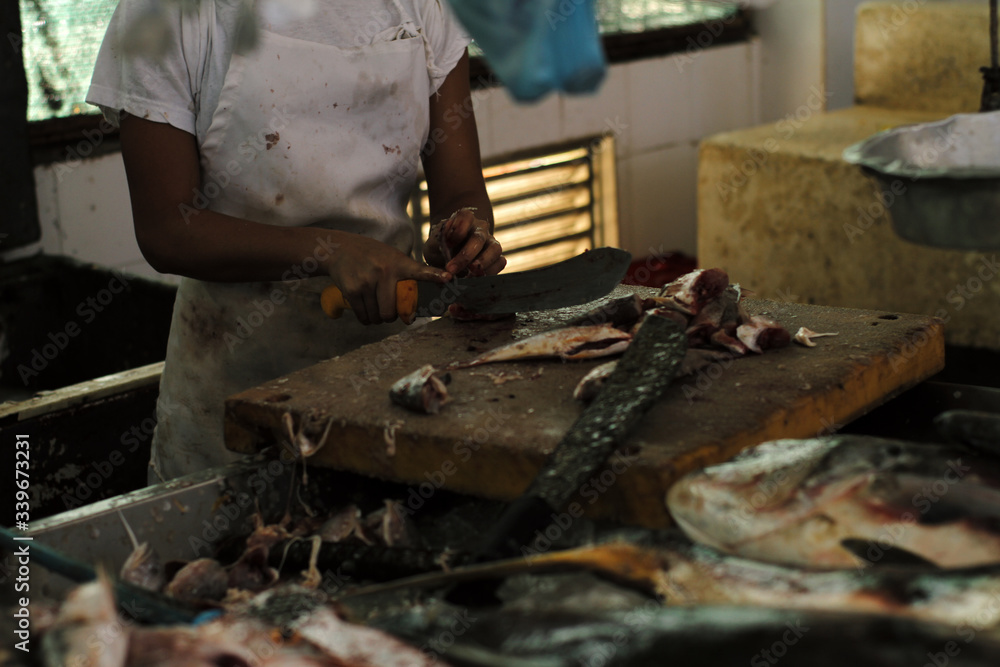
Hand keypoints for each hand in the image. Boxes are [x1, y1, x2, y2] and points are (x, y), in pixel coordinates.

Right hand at [327, 234, 450, 324]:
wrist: (340, 249)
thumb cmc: (373, 257)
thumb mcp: (392, 257)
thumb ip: (409, 273)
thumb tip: (430, 295)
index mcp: (399, 263)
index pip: (420, 270)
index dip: (434, 275)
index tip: (448, 278)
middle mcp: (384, 272)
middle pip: (391, 312)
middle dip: (390, 316)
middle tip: (388, 310)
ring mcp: (367, 281)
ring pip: (377, 317)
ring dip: (377, 318)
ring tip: (375, 306)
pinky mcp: (352, 290)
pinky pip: (364, 317)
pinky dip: (366, 319)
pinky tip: (366, 310)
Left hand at [423, 209, 505, 276]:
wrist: (449, 254)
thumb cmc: (441, 247)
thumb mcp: (433, 245)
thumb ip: (437, 249)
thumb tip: (445, 265)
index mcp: (464, 219)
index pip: (466, 217)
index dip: (458, 230)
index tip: (448, 244)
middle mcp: (480, 228)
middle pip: (478, 238)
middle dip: (465, 256)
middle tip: (452, 269)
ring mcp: (491, 242)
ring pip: (495, 249)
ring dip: (483, 264)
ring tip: (470, 276)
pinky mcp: (496, 257)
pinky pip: (500, 262)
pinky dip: (491, 271)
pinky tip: (477, 279)